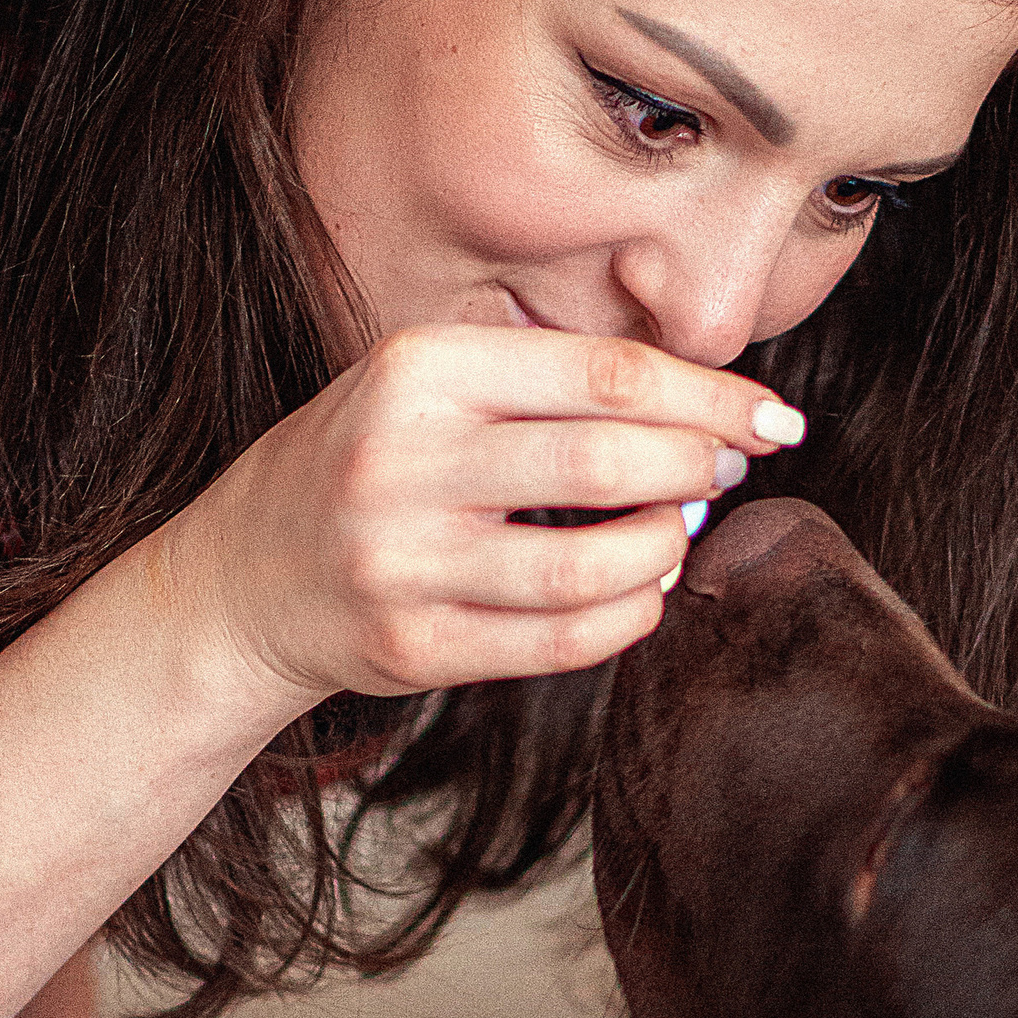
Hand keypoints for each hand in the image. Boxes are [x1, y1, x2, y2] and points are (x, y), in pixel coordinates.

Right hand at [161, 322, 800, 715]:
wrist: (243, 577)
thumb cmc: (366, 465)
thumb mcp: (428, 386)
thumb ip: (546, 383)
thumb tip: (709, 410)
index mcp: (418, 371)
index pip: (605, 375)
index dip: (711, 398)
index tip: (775, 418)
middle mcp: (403, 461)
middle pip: (606, 463)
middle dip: (695, 470)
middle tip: (724, 473)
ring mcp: (404, 561)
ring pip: (591, 567)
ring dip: (662, 552)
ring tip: (672, 536)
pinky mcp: (411, 645)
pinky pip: (559, 643)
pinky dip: (627, 620)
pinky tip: (640, 595)